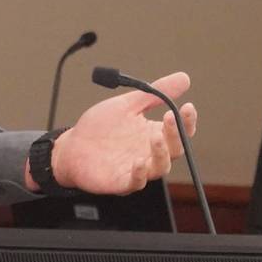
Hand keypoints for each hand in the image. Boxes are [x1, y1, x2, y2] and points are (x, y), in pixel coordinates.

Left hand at [29, 71, 196, 195]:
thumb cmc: (100, 128)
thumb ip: (154, 94)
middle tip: (170, 118)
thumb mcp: (128, 105)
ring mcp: (137, 169)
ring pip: (160, 167)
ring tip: (156, 137)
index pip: (180, 131)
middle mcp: (149, 153)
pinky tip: (138, 162)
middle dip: (176, 134)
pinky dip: (139, 174)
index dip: (188, 121)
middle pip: (175, 150)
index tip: (188, 107)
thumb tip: (184, 78)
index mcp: (153, 133)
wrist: (72, 146)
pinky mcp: (121, 181)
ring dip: (161, 154)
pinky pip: (135, 182)